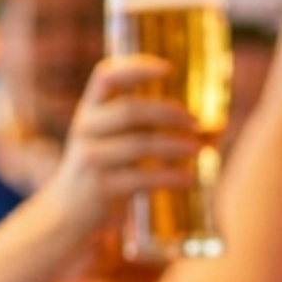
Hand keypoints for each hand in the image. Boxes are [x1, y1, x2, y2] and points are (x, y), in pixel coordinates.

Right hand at [46, 54, 205, 230]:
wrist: (68, 213)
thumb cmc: (104, 169)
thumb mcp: (113, 140)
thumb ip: (149, 127)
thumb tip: (213, 127)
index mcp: (89, 109)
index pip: (106, 76)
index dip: (135, 68)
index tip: (168, 68)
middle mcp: (85, 128)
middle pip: (129, 110)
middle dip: (168, 113)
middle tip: (195, 121)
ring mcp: (91, 158)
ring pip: (139, 144)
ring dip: (175, 145)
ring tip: (199, 149)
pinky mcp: (101, 187)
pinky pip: (143, 178)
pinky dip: (171, 177)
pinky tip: (191, 179)